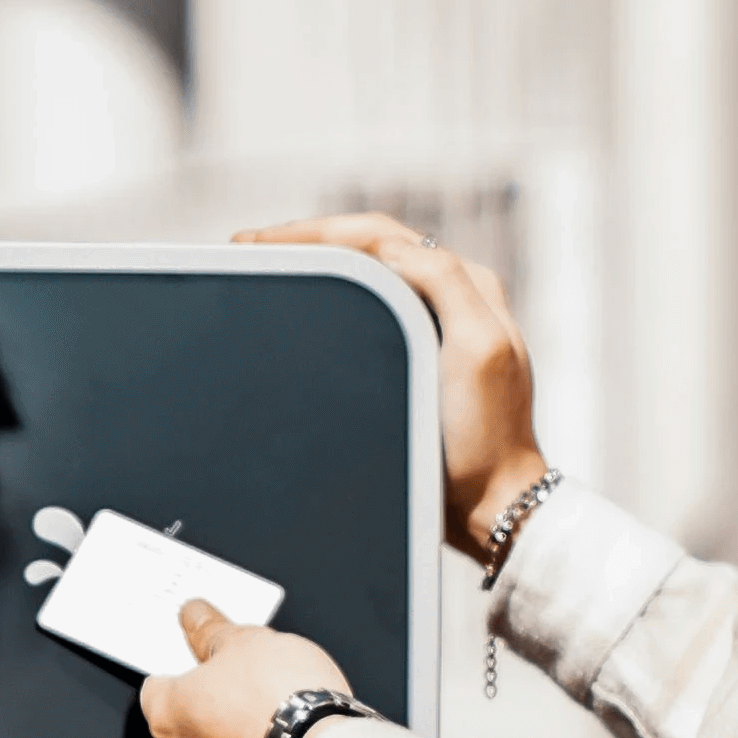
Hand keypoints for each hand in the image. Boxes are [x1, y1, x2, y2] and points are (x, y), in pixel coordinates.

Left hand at [140, 602, 353, 737]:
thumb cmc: (284, 702)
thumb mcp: (246, 642)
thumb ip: (212, 631)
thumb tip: (196, 617)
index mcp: (167, 715)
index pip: (157, 686)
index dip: (184, 668)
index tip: (204, 657)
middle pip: (190, 723)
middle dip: (216, 704)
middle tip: (250, 681)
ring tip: (281, 715)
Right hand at [242, 211, 549, 558]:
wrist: (490, 505)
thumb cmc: (485, 440)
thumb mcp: (478, 348)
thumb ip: (444, 282)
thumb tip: (387, 244)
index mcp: (467, 285)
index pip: (379, 236)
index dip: (314, 231)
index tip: (259, 242)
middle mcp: (451, 298)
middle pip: (367, 246)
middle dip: (303, 240)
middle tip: (246, 247)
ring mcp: (434, 327)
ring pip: (363, 273)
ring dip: (313, 262)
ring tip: (263, 264)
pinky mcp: (417, 359)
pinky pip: (368, 308)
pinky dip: (329, 296)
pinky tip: (302, 305)